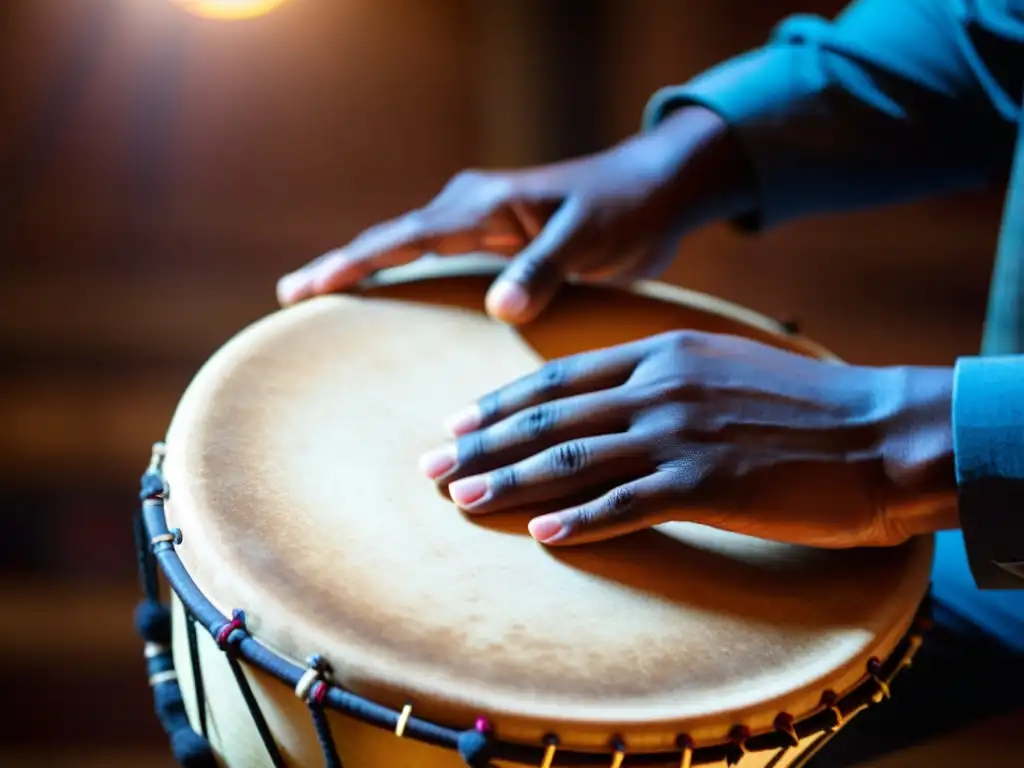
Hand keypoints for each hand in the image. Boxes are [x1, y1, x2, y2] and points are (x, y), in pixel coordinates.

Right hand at [276, 107, 754, 323]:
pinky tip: (394, 303)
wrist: (653, 192)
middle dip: (342, 266)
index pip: (404, 238)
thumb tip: (500, 307)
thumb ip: (545, 268)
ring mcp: (480, 225)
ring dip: (368, 271)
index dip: (354, 263)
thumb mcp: (590, 236)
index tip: (306, 287)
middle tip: (292, 297)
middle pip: (391, 240)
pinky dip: (407, 278)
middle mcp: (471, 210)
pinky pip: (438, 262)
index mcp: (483, 204)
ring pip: (409, 250)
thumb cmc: (624, 208)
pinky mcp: (496, 243)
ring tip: (324, 299)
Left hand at [419, 331, 958, 547]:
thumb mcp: (721, 368)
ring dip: (508, 481)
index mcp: (661, 354)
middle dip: (481, 443)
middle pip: (549, 419)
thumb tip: (613, 399)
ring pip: (573, 460)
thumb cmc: (805, 403)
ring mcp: (680, 435)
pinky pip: (627, 505)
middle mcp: (659, 388)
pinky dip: (578, 520)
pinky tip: (539, 534)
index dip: (501, 402)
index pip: (559, 378)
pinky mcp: (708, 483)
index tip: (456, 421)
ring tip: (459, 498)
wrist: (882, 429)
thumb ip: (663, 377)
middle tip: (429, 465)